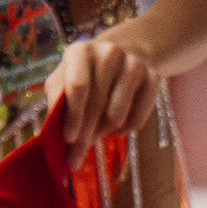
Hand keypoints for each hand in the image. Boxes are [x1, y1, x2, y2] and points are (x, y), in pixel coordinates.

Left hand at [43, 36, 159, 159]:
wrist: (128, 50)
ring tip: (95, 134)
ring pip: (117, 116)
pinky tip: (114, 127)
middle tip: (76, 157)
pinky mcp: (153, 79)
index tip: (68, 140)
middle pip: (96, 105)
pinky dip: (122, 131)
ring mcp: (134, 65)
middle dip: (84, 136)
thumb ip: (58, 99)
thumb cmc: (88, 71)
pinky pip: (137, 120)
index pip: (78, 87)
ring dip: (103, 133)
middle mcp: (108, 53)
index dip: (73, 116)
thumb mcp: (66, 75)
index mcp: (80, 51)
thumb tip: (53, 135)